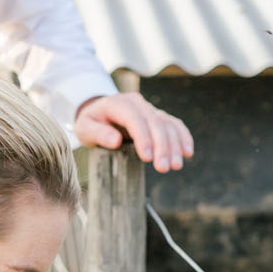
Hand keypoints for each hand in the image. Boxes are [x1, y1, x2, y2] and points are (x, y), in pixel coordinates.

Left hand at [74, 93, 193, 172]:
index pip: (134, 119)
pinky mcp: (158, 117)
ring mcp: (149, 109)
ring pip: (167, 124)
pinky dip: (183, 137)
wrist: (99, 112)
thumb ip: (98, 133)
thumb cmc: (91, 122)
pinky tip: (188, 152)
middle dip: (161, 146)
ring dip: (174, 145)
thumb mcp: (85, 128)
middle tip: (163, 168)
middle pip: (155, 122)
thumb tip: (115, 141)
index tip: (147, 158)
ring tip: (176, 166)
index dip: (143, 137)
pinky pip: (174, 124)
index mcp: (118, 104)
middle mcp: (137, 103)